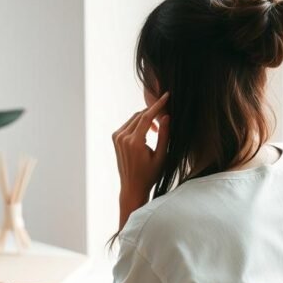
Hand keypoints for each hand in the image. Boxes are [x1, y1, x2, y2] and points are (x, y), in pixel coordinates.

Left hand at [113, 92, 169, 228]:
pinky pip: (129, 124)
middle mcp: (123, 138)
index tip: (166, 96)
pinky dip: (139, 124)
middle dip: (153, 112)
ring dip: (146, 119)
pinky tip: (147, 134)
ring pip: (134, 118)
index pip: (147, 117)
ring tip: (157, 130)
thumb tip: (166, 117)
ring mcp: (117, 137)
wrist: (132, 186)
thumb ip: (164, 136)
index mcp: (134, 142)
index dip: (158, 105)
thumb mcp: (161, 156)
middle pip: (140, 116)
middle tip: (166, 115)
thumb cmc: (150, 174)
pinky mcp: (115, 138)